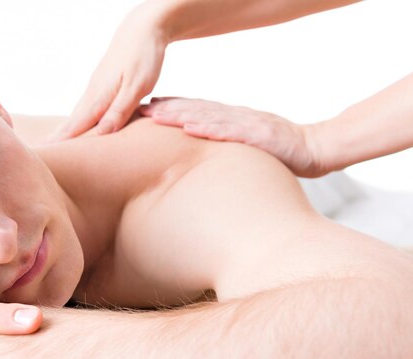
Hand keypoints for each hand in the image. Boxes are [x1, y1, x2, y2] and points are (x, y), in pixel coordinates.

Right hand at [51, 4, 166, 139]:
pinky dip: (77, 119)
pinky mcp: (102, 85)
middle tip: (40, 152)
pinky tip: (76, 123)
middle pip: (72, 120)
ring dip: (65, 128)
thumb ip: (120, 110)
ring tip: (52, 141)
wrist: (142, 29)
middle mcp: (93, 93)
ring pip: (78, 113)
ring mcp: (96, 88)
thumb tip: (101, 132)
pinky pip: (86, 107)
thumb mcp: (137, 86)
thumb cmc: (144, 58)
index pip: (78, 124)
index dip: (63, 140)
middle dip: (58, 137)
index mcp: (100, 96)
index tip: (46, 153)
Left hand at [140, 98, 325, 176]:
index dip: (170, 108)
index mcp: (231, 120)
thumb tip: (200, 153)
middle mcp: (235, 118)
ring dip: (180, 115)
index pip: (196, 110)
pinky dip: (210, 129)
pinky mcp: (259, 136)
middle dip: (166, 109)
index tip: (144, 109)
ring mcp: (247, 125)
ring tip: (156, 116)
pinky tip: (190, 129)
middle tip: (139, 110)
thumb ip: (225, 144)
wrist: (316, 148)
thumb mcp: (247, 146)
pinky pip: (231, 132)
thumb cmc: (280, 152)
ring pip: (208, 117)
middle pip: (195, 110)